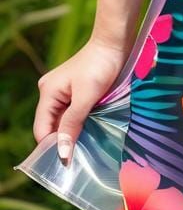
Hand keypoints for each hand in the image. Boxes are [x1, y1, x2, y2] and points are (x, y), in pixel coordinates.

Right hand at [33, 33, 128, 161]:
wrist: (113, 44)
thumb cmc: (100, 68)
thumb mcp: (86, 98)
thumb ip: (73, 124)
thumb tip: (62, 153)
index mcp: (47, 93)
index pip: (42, 129)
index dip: (52, 147)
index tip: (68, 165)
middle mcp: (50, 93)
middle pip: (52, 126)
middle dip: (64, 142)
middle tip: (81, 161)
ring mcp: (63, 92)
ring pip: (64, 121)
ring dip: (74, 134)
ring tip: (87, 150)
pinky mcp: (75, 92)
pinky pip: (73, 114)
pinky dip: (81, 125)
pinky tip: (92, 134)